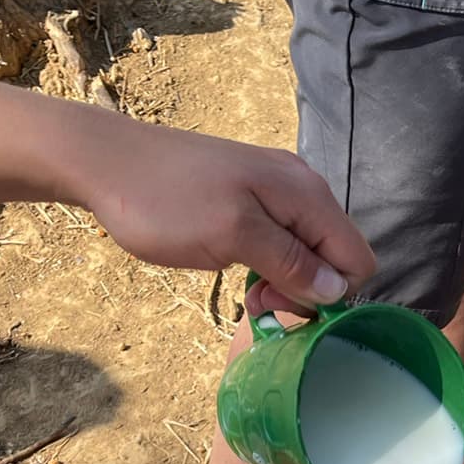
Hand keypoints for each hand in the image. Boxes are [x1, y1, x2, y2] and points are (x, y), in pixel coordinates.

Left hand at [78, 116, 374, 307]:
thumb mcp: (233, 236)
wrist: (106, 162)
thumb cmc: (165, 201)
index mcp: (306, 195)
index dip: (330, 294)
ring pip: (308, 255)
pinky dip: (269, 267)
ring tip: (244, 289)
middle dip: (306, 291)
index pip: (357, 260)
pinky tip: (238, 270)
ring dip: (284, 283)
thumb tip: (337, 290)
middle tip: (256, 300)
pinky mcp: (253, 199)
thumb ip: (290, 262)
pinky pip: (283, 244)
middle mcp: (302, 190)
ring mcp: (277, 193)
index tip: (279, 301)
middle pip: (335, 259)